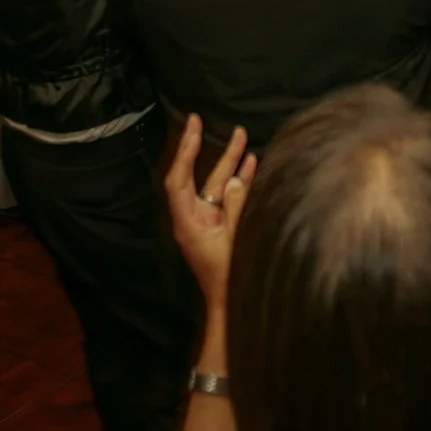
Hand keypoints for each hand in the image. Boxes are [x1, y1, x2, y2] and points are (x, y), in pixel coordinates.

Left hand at [164, 114, 254, 304]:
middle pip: (199, 178)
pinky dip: (239, 181)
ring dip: (230, 163)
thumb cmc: (229, 279)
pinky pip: (228, 199)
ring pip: (217, 186)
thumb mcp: (234, 241)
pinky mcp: (220, 228)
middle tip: (210, 121)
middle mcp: (194, 220)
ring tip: (243, 136)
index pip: (179, 180)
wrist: (230, 309)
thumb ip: (236, 208)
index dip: (185, 151)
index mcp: (188, 223)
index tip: (193, 126)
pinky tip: (251, 163)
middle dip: (208, 150)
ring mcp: (208, 223)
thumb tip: (238, 178)